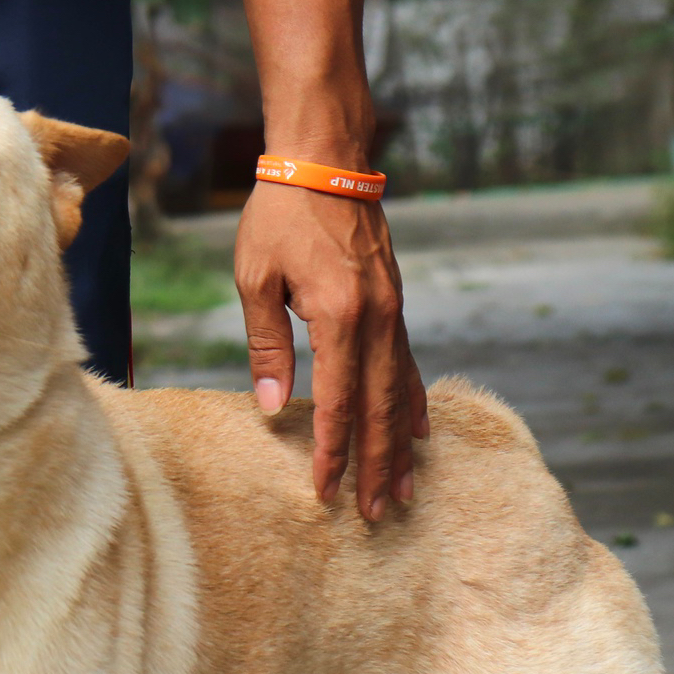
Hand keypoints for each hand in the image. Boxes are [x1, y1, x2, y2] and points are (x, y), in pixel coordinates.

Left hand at [235, 180, 427, 522]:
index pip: (336, 402)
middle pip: (379, 409)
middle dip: (376, 466)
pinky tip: (417, 433)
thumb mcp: (256, 279)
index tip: (325, 491)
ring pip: (400, 393)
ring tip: (401, 492)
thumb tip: (269, 408)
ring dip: (399, 446)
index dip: (332, 452)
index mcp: (340, 316)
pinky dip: (413, 403)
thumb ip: (266, 346)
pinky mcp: (395, 305)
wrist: (325, 159)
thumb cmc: (280, 215)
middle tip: (376, 514)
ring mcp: (393, 313)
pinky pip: (408, 366)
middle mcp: (378, 319)